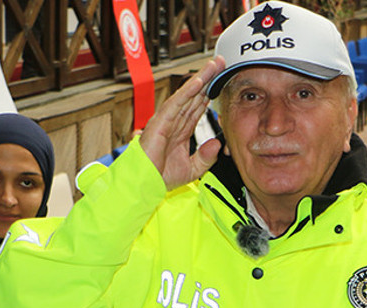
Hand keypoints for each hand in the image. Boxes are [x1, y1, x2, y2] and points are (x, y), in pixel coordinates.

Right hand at [139, 56, 226, 189]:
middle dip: (207, 79)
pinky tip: (198, 82)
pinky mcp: (160, 124)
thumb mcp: (193, 170)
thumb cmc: (161, 178)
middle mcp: (173, 122)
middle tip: (220, 62)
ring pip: (186, 96)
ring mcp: (166, 121)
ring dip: (200, 79)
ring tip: (212, 65)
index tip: (221, 79)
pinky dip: (187, 92)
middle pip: (194, 96)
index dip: (209, 92)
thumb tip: (217, 143)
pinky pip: (175, 104)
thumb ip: (206, 157)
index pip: (197, 107)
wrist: (145, 186)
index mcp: (180, 131)